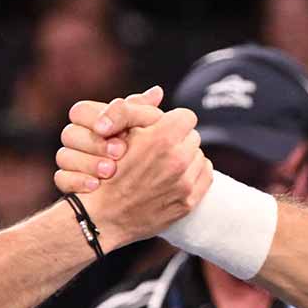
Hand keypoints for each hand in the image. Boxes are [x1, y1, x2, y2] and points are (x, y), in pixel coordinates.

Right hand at [55, 87, 165, 193]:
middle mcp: (80, 140)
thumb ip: (144, 112)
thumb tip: (157, 91)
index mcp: (95, 121)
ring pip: (63, 156)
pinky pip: (61, 180)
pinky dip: (77, 181)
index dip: (95, 119)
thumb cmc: (150, 152)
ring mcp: (73, 162)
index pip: (81, 111)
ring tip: (111, 171)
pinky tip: (95, 186)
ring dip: (87, 162)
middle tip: (119, 153)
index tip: (114, 131)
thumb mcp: (151, 129)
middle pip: (69, 133)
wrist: (149, 191)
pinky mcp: (70, 184)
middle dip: (94, 143)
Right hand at [78, 107, 212, 248]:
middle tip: (160, 149)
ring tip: (165, 165)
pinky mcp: (188, 202)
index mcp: (162, 139)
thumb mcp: (117, 134)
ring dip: (186, 157)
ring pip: (199, 156)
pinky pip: (206, 176)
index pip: (186, 116)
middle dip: (178, 140)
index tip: (161, 130)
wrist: (102, 216)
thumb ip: (137, 110)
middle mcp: (177, 160)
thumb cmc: (106, 172)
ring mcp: (185, 184)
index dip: (172, 121)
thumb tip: (158, 91)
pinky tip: (175, 178)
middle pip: (193, 136)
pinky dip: (193, 174)